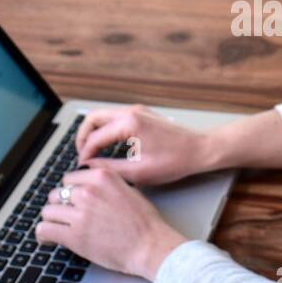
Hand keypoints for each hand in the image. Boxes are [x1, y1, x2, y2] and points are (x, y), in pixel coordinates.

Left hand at [36, 166, 186, 281]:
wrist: (150, 246)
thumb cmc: (144, 222)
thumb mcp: (128, 189)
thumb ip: (105, 184)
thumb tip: (86, 186)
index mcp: (102, 177)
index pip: (70, 179)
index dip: (71, 192)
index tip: (72, 202)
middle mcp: (88, 191)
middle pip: (57, 194)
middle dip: (61, 206)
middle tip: (68, 217)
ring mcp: (80, 214)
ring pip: (48, 211)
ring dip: (53, 220)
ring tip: (58, 228)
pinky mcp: (74, 235)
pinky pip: (44, 229)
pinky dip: (43, 235)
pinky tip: (48, 239)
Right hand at [73, 104, 213, 185]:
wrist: (200, 149)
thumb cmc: (175, 161)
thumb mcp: (139, 172)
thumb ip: (110, 168)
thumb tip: (90, 167)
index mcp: (129, 124)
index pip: (94, 136)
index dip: (84, 153)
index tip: (82, 166)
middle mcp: (131, 112)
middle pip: (93, 117)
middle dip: (82, 136)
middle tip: (81, 154)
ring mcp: (137, 110)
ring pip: (103, 115)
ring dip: (94, 131)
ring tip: (92, 151)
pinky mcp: (143, 113)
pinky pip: (115, 117)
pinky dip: (106, 128)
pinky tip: (107, 144)